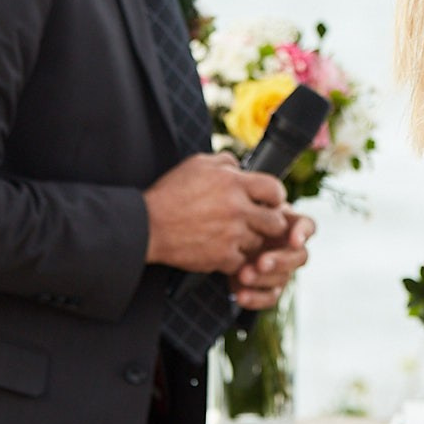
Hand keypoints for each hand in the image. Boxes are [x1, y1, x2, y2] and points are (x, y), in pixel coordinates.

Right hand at [143, 153, 288, 272]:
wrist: (147, 225)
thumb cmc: (170, 193)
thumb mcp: (197, 164)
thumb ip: (226, 162)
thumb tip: (242, 166)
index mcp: (233, 183)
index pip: (275, 189)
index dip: (275, 197)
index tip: (268, 202)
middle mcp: (237, 209)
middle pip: (276, 222)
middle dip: (269, 223)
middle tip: (257, 223)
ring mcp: (231, 235)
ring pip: (259, 243)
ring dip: (249, 241)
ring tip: (232, 236)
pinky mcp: (222, 257)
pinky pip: (242, 261)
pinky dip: (233, 259)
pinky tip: (220, 250)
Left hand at [230, 208, 313, 309]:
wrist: (217, 236)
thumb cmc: (233, 214)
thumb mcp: (242, 202)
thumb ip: (255, 202)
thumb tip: (266, 203)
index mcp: (288, 223)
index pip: (307, 226)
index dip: (303, 233)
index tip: (294, 239)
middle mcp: (289, 247)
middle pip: (299, 256)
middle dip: (281, 260)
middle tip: (261, 262)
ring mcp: (282, 269)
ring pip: (284, 278)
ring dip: (264, 279)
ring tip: (242, 275)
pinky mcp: (269, 288)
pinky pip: (270, 298)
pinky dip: (256, 298)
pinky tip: (240, 296)